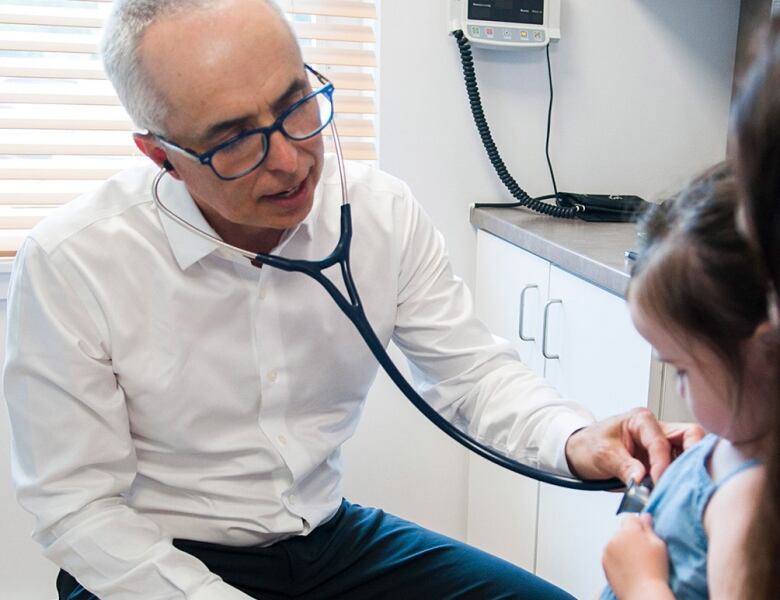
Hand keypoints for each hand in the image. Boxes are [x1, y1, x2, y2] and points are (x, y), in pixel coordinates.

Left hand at [565, 407, 703, 483]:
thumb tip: (642, 480)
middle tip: (687, 481)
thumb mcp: (602, 454)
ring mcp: (663, 445)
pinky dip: (680, 480)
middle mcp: (657, 429)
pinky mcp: (663, 461)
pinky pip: (680, 468)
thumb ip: (623, 466)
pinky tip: (676, 493)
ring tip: (680, 490)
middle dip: (692, 458)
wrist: (581, 453)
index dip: (662, 463)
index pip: (661, 441)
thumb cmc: (590, 446)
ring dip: (687, 471)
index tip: (659, 482)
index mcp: (641, 420)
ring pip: (690, 453)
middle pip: (690, 437)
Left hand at [603, 514, 672, 599]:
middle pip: (622, 530)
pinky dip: (617, 557)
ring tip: (635, 561)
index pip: (630, 517)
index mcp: (628, 531)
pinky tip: (628, 567)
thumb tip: (644, 516)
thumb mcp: (658, 545)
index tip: (645, 532)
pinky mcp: (604, 562)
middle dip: (630, 536)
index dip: (638, 524)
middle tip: (642, 550)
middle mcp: (614, 538)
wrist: (644, 593)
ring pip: (616, 542)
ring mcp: (607, 551)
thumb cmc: (655, 571)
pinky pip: (610, 553)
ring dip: (622, 546)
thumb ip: (649, 527)